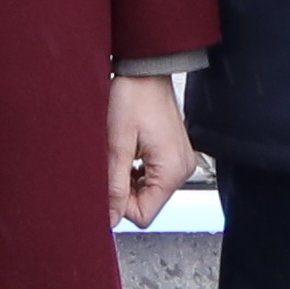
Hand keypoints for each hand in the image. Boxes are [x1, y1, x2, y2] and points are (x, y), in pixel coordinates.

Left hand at [108, 75, 195, 228]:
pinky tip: (129, 151)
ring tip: (122, 152)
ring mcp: (180, 162)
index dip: (120, 205)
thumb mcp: (117, 144)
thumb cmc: (133, 96)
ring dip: (129, 179)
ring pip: (148, 190)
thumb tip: (110, 218)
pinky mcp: (174, 154)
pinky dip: (137, 170)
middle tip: (112, 163)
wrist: (145, 70)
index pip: (144, 215)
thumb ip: (115, 185)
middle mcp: (182, 170)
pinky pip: (153, 176)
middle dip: (124, 190)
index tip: (107, 184)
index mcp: (171, 170)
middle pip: (147, 203)